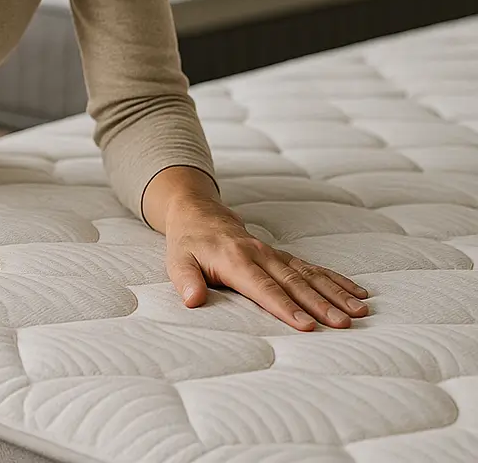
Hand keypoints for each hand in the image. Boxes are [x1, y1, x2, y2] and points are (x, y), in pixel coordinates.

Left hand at [165, 194, 369, 330]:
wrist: (198, 213)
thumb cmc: (188, 243)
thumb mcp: (177, 260)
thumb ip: (186, 280)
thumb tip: (191, 300)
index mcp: (235, 260)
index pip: (263, 288)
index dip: (285, 307)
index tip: (307, 326)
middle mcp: (259, 255)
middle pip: (294, 282)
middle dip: (320, 304)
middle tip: (345, 323)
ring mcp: (273, 254)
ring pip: (309, 274)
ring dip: (335, 292)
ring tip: (361, 309)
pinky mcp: (282, 256)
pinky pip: (313, 267)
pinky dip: (336, 279)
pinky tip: (358, 291)